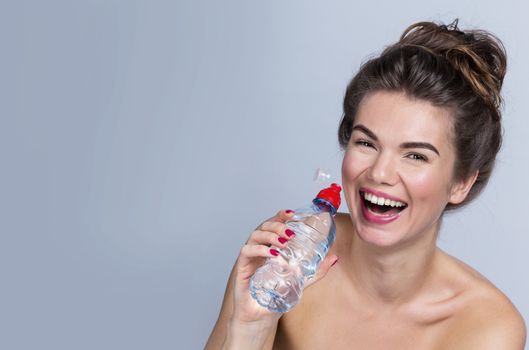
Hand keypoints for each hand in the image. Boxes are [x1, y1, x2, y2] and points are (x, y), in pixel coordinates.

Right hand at [231, 209, 338, 325]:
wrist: (260, 316)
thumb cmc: (275, 296)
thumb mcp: (300, 281)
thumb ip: (315, 271)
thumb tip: (334, 258)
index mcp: (270, 246)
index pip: (273, 224)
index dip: (280, 215)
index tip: (292, 213)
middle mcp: (259, 248)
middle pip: (264, 226)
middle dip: (278, 225)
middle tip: (291, 233)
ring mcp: (250, 256)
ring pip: (255, 235)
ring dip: (270, 235)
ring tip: (283, 243)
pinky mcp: (242, 266)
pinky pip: (247, 250)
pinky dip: (260, 249)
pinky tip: (272, 254)